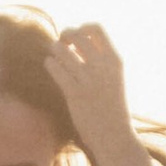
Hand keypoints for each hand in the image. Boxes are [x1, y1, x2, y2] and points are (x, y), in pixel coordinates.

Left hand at [46, 22, 136, 165]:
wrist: (115, 136)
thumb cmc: (112, 108)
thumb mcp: (115, 78)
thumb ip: (102, 60)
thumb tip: (79, 44)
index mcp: (114, 60)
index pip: (96, 29)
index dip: (81, 28)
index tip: (77, 40)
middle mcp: (102, 67)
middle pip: (77, 34)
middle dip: (65, 36)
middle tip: (61, 45)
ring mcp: (88, 80)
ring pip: (62, 50)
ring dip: (54, 49)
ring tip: (53, 55)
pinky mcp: (75, 94)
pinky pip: (56, 68)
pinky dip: (50, 64)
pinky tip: (51, 66)